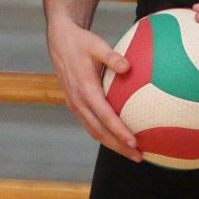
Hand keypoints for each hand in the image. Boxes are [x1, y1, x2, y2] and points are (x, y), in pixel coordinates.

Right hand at [45, 17, 141, 161]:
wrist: (60, 42)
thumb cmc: (81, 42)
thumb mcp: (97, 45)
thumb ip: (112, 56)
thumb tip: (128, 67)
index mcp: (85, 89)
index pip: (104, 116)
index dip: (119, 131)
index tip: (134, 142)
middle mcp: (78, 102)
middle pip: (99, 131)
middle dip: (118, 146)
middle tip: (138, 156)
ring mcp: (75, 105)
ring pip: (94, 132)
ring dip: (112, 144)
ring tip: (131, 153)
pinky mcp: (75, 105)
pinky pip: (90, 125)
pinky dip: (104, 135)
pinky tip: (118, 138)